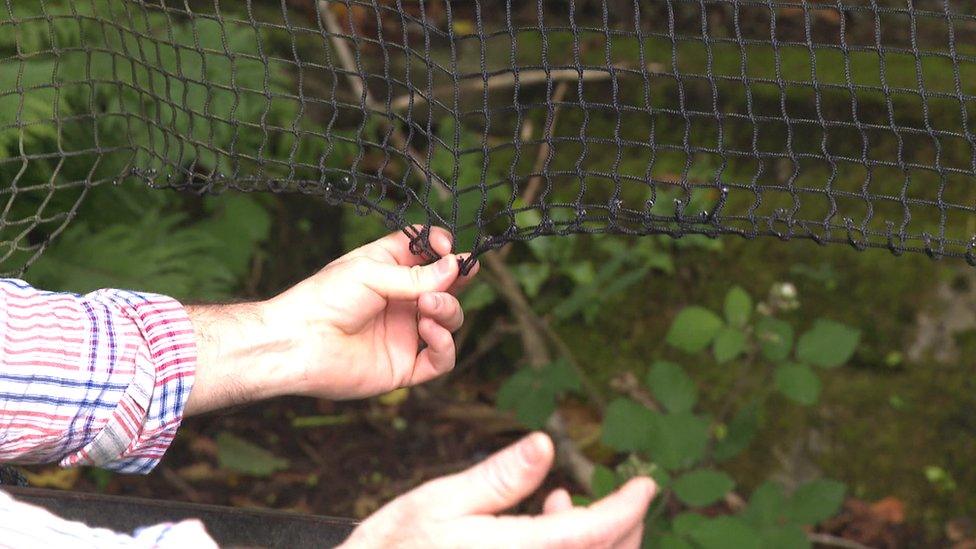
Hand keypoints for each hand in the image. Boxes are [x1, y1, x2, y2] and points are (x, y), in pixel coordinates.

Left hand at [184, 227, 477, 413]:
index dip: (442, 249)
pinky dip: (444, 345)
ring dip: (448, 309)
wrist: (298, 342)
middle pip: (445, 287)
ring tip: (428, 305)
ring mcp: (404, 334)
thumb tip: (455, 266)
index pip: (425, 254)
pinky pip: (440, 359)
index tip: (449, 249)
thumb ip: (416, 276)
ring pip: (448, 320)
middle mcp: (400, 301)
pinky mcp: (404, 366)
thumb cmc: (324, 298)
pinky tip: (429, 331)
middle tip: (461, 273)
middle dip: (457, 279)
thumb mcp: (371, 273)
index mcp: (388, 270)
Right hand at [340, 433, 656, 548]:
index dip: (630, 506)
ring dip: (596, 543)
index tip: (646, 486)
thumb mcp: (440, 502)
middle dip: (623, 528)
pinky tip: (539, 526)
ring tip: (556, 501)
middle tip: (617, 497)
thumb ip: (500, 478)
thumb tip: (545, 444)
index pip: (599, 531)